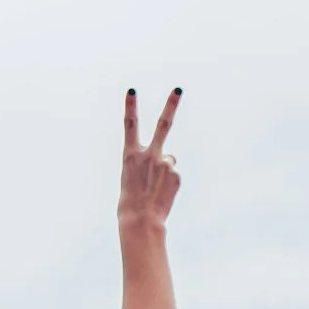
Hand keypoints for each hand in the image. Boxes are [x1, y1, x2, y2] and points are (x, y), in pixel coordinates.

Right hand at [119, 86, 182, 234]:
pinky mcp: (176, 174)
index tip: (132, 90)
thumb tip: (171, 156)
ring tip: (155, 187)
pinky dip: (169, 182)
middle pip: (163, 124)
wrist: (140, 219)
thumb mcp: (132, 175)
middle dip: (171, 105)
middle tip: (178, 89)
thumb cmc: (131, 199)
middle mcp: (148, 154)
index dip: (130, 107)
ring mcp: (164, 163)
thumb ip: (149, 160)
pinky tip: (162, 193)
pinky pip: (174, 174)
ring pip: (169, 160)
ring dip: (164, 171)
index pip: (129, 125)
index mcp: (130, 154)